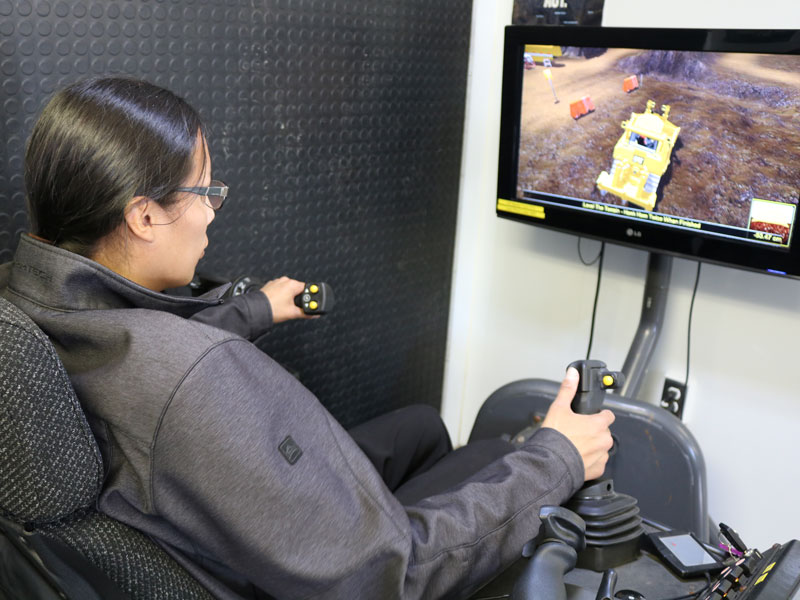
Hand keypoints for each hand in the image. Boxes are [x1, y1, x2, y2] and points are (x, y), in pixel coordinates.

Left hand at [259, 277, 313, 323]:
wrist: (256, 311)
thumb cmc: (272, 309)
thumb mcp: (292, 313)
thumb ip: (306, 313)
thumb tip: (313, 314)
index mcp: (292, 284)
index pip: (307, 288)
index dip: (309, 297)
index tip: (309, 303)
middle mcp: (284, 280)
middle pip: (297, 289)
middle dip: (298, 298)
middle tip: (295, 308)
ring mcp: (276, 282)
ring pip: (288, 289)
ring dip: (289, 297)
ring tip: (284, 307)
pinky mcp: (269, 286)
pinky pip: (279, 290)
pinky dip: (280, 296)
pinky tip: (278, 304)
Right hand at [541, 367, 614, 481]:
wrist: (551, 463)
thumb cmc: (556, 437)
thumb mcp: (559, 408)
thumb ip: (568, 389)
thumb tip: (572, 374)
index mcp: (598, 424)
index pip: (608, 415)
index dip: (600, 415)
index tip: (591, 417)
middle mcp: (604, 440)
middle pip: (604, 432)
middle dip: (593, 431)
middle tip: (577, 432)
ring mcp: (602, 456)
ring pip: (601, 447)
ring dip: (592, 446)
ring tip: (575, 446)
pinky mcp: (598, 469)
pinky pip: (598, 462)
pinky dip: (589, 460)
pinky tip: (577, 457)